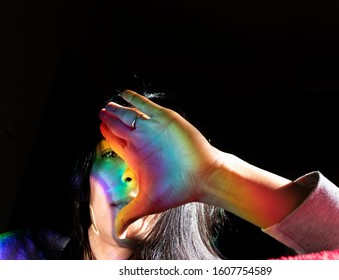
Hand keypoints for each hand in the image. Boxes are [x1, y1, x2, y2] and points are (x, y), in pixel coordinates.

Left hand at [99, 90, 221, 236]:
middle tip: (100, 111)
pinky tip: (124, 94)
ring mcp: (153, 129)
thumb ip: (129, 214)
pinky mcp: (166, 119)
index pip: (116, 141)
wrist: (203, 176)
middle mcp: (143, 141)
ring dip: (118, 109)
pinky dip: (135, 100)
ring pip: (130, 114)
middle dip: (109, 118)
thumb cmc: (177, 189)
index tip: (99, 126)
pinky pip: (147, 106)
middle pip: (120, 125)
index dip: (106, 133)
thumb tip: (118, 234)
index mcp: (136, 156)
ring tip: (107, 104)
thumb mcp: (148, 203)